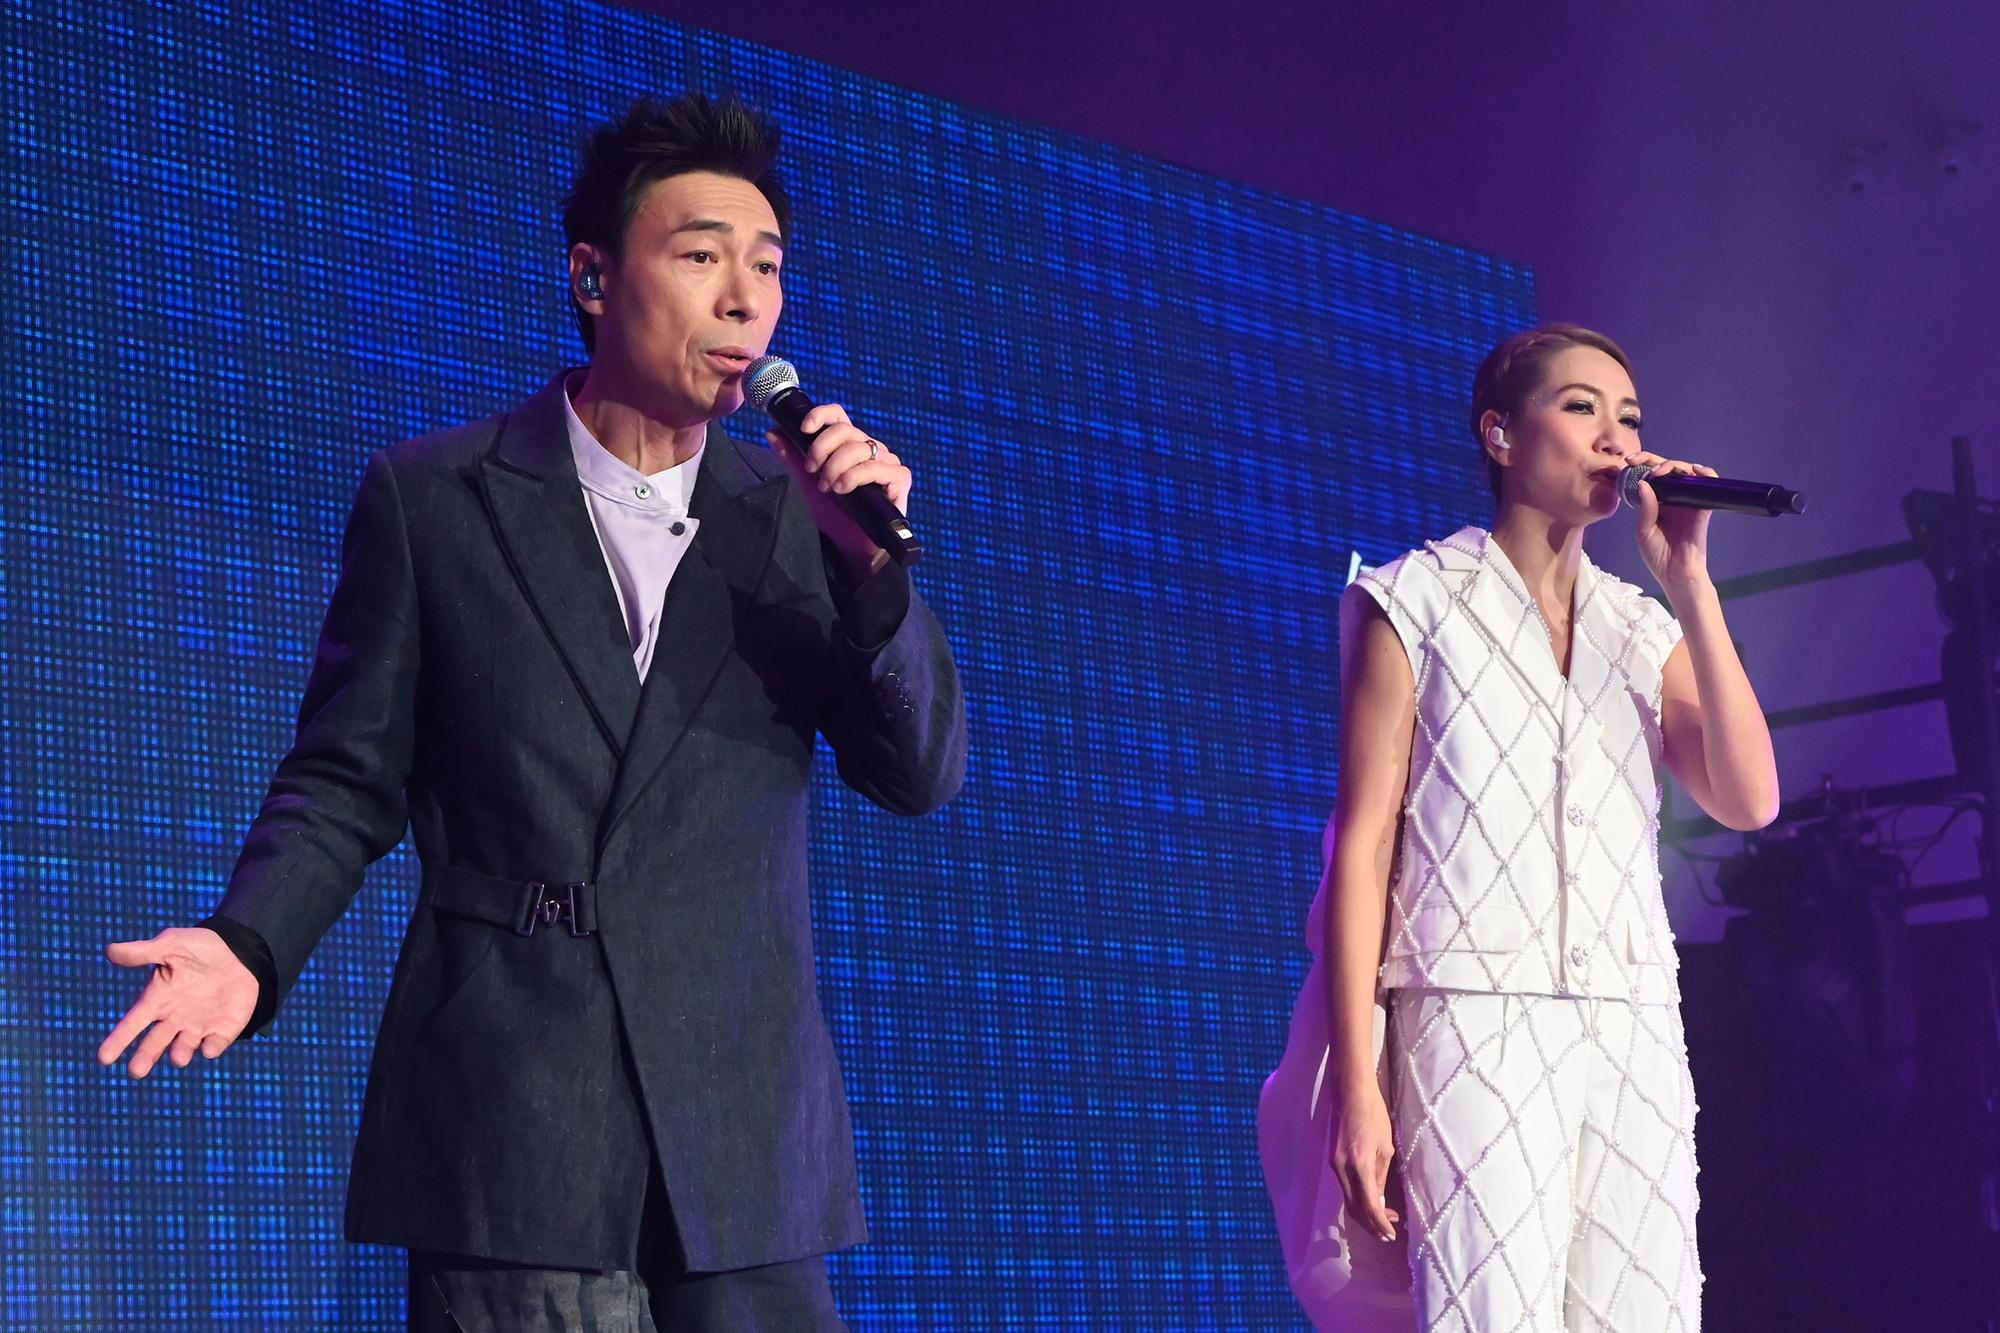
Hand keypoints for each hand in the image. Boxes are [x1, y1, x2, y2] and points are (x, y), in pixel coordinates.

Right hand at [98, 927, 257, 1077]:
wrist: (240, 950)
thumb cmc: (200, 947)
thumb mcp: (171, 944)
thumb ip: (143, 952)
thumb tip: (110, 950)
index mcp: (157, 1000)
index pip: (133, 1023)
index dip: (118, 1040)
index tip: (104, 1058)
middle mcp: (174, 1018)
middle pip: (155, 1043)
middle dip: (146, 1057)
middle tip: (136, 1071)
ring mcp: (198, 1025)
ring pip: (184, 1048)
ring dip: (180, 1054)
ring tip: (178, 1057)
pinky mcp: (224, 1028)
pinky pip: (216, 1043)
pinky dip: (212, 1048)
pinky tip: (209, 1049)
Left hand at [764, 402, 911, 579]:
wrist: (852, 545)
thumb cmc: (835, 515)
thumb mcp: (808, 485)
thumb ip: (793, 458)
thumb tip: (772, 432)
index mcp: (850, 445)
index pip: (839, 416)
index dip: (821, 415)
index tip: (805, 429)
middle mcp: (871, 448)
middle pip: (845, 429)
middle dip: (822, 449)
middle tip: (812, 472)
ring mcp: (887, 461)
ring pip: (858, 447)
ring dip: (836, 467)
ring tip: (829, 488)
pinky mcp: (900, 477)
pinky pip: (875, 467)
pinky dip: (855, 477)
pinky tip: (844, 489)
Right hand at [1329, 1083, 1400, 1242]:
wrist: (1350, 1091)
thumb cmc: (1374, 1114)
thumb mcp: (1385, 1147)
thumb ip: (1380, 1177)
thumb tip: (1380, 1201)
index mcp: (1359, 1165)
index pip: (1369, 1206)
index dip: (1380, 1224)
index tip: (1391, 1234)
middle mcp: (1342, 1169)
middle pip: (1354, 1208)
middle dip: (1371, 1224)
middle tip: (1389, 1232)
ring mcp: (1334, 1164)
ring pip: (1348, 1199)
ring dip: (1365, 1213)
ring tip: (1385, 1217)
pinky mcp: (1333, 1159)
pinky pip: (1345, 1187)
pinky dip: (1358, 1199)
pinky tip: (1372, 1198)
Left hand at [1629, 452, 1716, 596]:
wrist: (1676, 574)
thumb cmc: (1658, 555)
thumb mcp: (1643, 530)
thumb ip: (1646, 507)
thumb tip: (1644, 482)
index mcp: (1658, 502)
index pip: (1651, 477)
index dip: (1641, 465)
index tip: (1628, 461)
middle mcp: (1674, 498)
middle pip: (1669, 469)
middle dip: (1653, 459)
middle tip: (1638, 460)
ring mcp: (1690, 501)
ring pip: (1687, 472)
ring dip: (1675, 465)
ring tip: (1661, 471)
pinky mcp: (1704, 507)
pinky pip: (1710, 485)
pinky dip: (1705, 473)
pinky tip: (1694, 470)